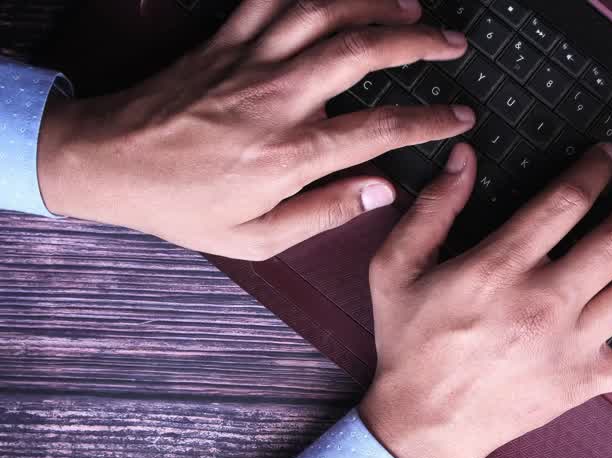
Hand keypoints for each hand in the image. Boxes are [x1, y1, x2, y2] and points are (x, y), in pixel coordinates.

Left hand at [37, 0, 474, 260]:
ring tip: (412, 6)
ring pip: (323, 12)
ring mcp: (249, 61)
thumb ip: (326, 213)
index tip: (461, 117)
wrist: (108, 163)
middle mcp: (275, 98)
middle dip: (418, 42)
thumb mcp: (256, 238)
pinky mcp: (225, 40)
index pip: (379, 129)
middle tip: (453, 43)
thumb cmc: (181, 205)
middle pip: (361, 52)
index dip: (430, 120)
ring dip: (374, 3)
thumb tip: (383, 192)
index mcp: (288, 153)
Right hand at [358, 143, 611, 457]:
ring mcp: (572, 345)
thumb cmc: (411, 345)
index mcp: (501, 268)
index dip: (597, 169)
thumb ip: (433, 207)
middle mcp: (546, 303)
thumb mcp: (397, 266)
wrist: (421, 423)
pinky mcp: (586, 381)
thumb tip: (464, 157)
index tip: (607, 157)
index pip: (568, 201)